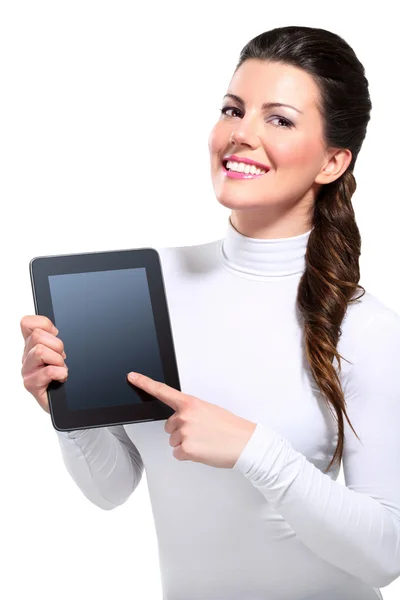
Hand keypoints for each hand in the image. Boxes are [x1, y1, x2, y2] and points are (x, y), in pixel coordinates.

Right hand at [20, 315, 67, 412]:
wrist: (65, 400)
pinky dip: (60, 373)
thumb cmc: (62, 374)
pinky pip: (48, 371)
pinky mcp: (31, 384)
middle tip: (61, 358)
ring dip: (58, 360)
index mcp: (32, 344)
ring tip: (60, 368)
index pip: (27, 323)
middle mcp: (27, 356)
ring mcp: (27, 370)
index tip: (55, 335)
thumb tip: (53, 329)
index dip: (44, 324)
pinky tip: (61, 378)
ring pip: (40, 351)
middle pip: (37, 335)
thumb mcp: (60, 351)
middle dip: (56, 345)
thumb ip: (54, 337)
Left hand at [127, 371, 255, 468]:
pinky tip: (203, 450)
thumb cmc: (230, 427)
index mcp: (190, 403)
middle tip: (201, 432)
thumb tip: (181, 419)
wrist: (245, 443)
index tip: (132, 377)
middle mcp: (184, 416)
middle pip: (169, 426)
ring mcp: (184, 433)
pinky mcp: (186, 449)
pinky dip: (189, 455)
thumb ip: (191, 411)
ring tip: (205, 441)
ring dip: (186, 444)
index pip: (162, 391)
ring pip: (174, 441)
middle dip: (182, 431)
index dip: (144, 383)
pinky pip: (178, 454)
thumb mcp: (209, 410)